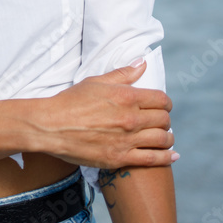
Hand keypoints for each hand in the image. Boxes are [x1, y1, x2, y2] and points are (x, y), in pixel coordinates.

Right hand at [32, 61, 174, 168]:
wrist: (51, 126)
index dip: (166, 103)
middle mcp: (131, 118)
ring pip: (163, 139)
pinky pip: (153, 159)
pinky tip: (172, 156)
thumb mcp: (96, 82)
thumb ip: (122, 74)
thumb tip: (142, 63)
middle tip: (160, 122)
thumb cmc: (70, 101)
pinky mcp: (120, 158)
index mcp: (127, 97)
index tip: (163, 106)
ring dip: (168, 138)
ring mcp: (127, 140)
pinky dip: (166, 157)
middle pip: (164, 120)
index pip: (161, 100)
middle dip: (165, 120)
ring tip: (165, 138)